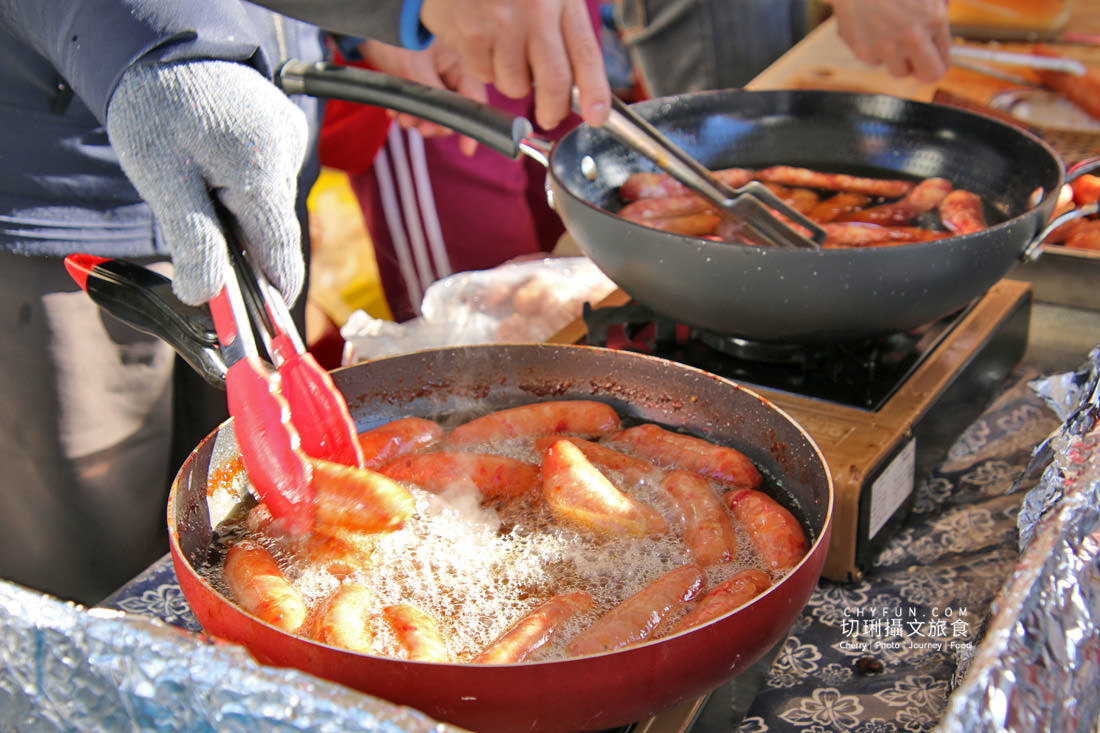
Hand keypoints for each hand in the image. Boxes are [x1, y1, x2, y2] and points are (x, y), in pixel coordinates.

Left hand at [106, 60, 307, 305]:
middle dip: (243, 250)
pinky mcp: (285, 134)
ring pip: (270, 208)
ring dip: (241, 217)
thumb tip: (205, 296)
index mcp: (263, 174)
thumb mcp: (163, 178)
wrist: (165, 46)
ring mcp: (292, 143)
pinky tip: (215, 171)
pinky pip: (269, 181)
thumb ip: (192, 240)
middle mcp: (288, 159)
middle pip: (275, 234)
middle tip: (204, 256)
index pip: (282, 256)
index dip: (271, 297)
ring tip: (200, 192)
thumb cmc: (158, 105)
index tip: (261, 327)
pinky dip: (244, 189)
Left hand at [359, 38, 486, 155]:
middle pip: (452, 113)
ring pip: (433, 114)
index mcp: (459, 66)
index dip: (471, 126)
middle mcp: (450, 75)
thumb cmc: (397, 41)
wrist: (368, 29)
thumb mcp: (417, 69)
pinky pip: (418, 108)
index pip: (473, 101)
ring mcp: (434, 81)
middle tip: (418, 127)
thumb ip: (433, 96)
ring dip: (417, 120)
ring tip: (400, 117)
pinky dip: (407, 112)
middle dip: (434, 124)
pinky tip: (394, 110)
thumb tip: (445, 124)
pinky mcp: (418, 86)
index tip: (467, 149)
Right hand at [418, 0, 609, 129]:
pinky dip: (485, 66)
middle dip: (554, 109)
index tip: (597, 116)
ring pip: (515, 85)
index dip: (595, 92)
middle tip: (550, 114)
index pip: (585, 54)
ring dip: (514, 79)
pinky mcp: (469, 34)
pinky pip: (483, 74)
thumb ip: (566, 26)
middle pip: (554, 82)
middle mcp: (533, 11)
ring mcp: (499, 24)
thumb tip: (581, 83)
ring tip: (507, 49)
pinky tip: (483, 38)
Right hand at [828, 0, 950, 83]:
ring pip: (899, 71)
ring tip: (890, 35)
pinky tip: (872, 29)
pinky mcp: (865, 52)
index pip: (944, 61)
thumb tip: (936, 43)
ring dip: (898, 59)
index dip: (939, 60)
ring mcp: (887, 47)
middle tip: (917, 62)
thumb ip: (937, 16)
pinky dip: (875, 49)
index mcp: (934, 20)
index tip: (932, 58)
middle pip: (929, 76)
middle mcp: (912, 37)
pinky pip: (875, 61)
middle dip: (925, 70)